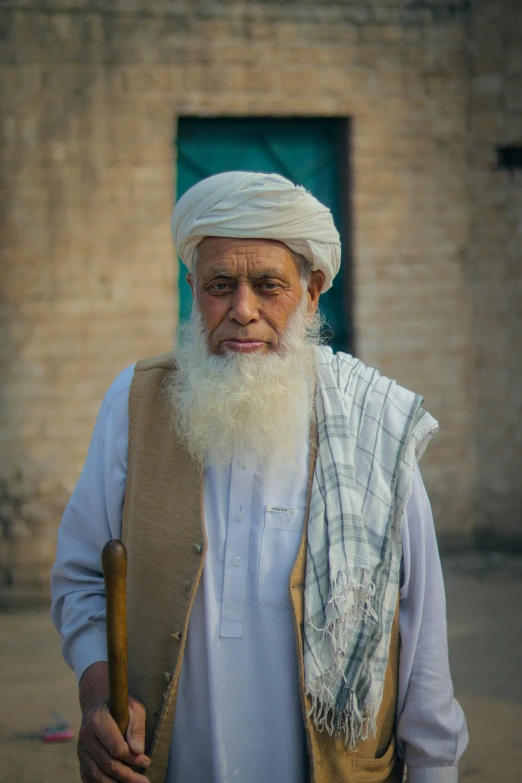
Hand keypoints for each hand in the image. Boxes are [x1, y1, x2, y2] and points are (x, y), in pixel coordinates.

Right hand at [78, 662, 149, 781]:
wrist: (97, 706)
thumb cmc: (119, 707)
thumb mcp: (134, 709)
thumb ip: (137, 728)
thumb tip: (138, 751)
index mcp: (98, 721)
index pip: (116, 747)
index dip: (132, 758)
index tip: (146, 761)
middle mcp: (86, 737)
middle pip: (107, 764)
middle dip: (127, 776)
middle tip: (144, 782)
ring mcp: (81, 750)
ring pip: (97, 775)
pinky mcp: (81, 760)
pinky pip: (89, 778)